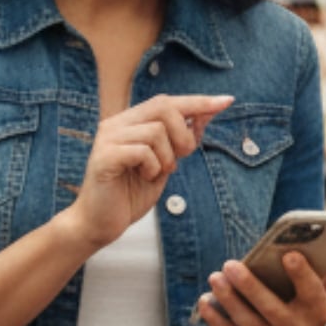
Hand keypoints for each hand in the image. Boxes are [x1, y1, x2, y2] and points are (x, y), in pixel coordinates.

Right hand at [61, 94, 234, 250]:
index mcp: (129, 122)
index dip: (198, 102)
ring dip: (166, 157)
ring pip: (155, 131)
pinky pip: (142, 151)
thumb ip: (179, 141)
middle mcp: (116, 124)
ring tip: (156, 173)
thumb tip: (205, 115)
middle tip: (181, 157)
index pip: (166, 102)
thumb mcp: (164, 164)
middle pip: (163, 107)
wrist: (99, 224)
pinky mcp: (104, 157)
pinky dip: (152, 166)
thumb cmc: (129, 195)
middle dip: (183, 133)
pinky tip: (144, 177)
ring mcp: (108, 139)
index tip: (227, 101)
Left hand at [202, 252, 325, 325]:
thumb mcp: (323, 300)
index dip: (302, 275)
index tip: (289, 254)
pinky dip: (215, 319)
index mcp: (316, 313)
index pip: (312, 293)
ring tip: (216, 277)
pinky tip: (204, 301)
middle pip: (271, 309)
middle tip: (230, 264)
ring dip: (229, 300)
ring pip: (247, 322)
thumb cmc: (307, 318)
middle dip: (250, 287)